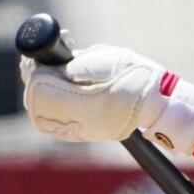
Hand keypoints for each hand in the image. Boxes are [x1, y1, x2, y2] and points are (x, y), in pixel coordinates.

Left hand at [21, 43, 171, 142]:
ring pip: (43, 116)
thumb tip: (46, 65)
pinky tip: (52, 90)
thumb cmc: (136, 74)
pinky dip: (47, 106)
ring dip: (38, 95)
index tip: (38, 59)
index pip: (46, 91)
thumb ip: (74, 63)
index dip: (36, 73)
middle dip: (34, 84)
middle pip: (39, 106)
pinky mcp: (83, 134)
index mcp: (92, 102)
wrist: (159, 103)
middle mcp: (84, 123)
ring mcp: (83, 131)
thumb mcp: (107, 59)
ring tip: (45, 75)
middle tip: (37, 66)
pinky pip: (53, 122)